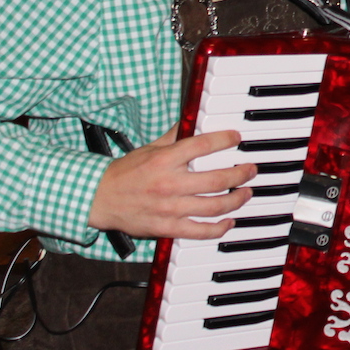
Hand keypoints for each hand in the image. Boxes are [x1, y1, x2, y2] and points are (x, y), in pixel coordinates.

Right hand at [87, 126, 256, 239]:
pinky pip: (199, 231)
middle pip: (216, 179)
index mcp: (165, 160)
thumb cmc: (125, 172)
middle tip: (252, 170)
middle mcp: (169, 184)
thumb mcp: (149, 148)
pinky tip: (229, 221)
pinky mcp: (166, 228)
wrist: (98, 199)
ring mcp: (169, 208)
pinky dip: (218, 228)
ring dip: (236, 200)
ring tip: (247, 193)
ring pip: (213, 206)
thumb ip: (175, 136)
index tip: (237, 138)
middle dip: (241, 174)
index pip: (203, 146)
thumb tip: (194, 118)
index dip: (226, 140)